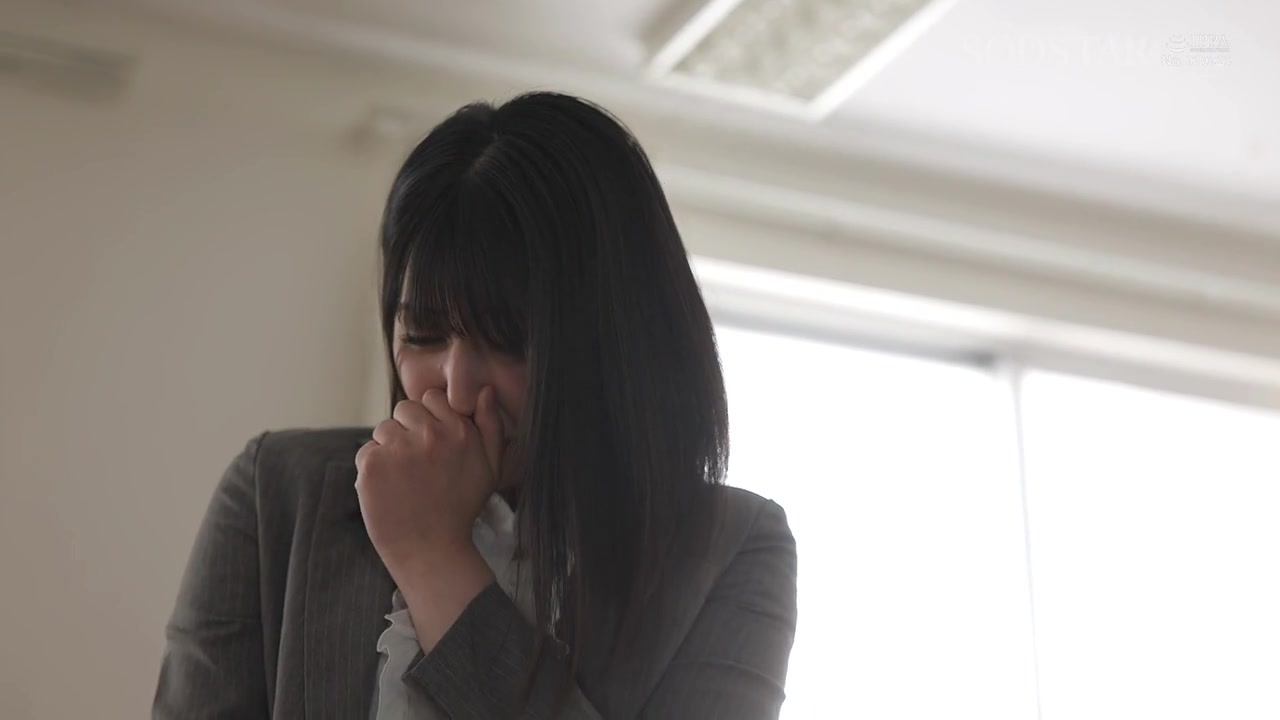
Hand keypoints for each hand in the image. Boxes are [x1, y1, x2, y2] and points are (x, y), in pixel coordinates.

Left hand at [354, 386, 505, 586]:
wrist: (431, 551)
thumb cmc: (460, 510)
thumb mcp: (490, 468)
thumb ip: (490, 426)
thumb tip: (484, 390)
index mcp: (459, 430)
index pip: (431, 398)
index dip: (428, 420)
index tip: (430, 446)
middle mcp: (430, 435)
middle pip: (404, 409)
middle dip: (407, 431)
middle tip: (414, 465)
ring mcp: (399, 448)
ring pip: (383, 430)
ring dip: (388, 450)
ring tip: (401, 480)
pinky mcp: (373, 465)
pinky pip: (366, 452)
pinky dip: (372, 470)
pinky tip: (388, 490)